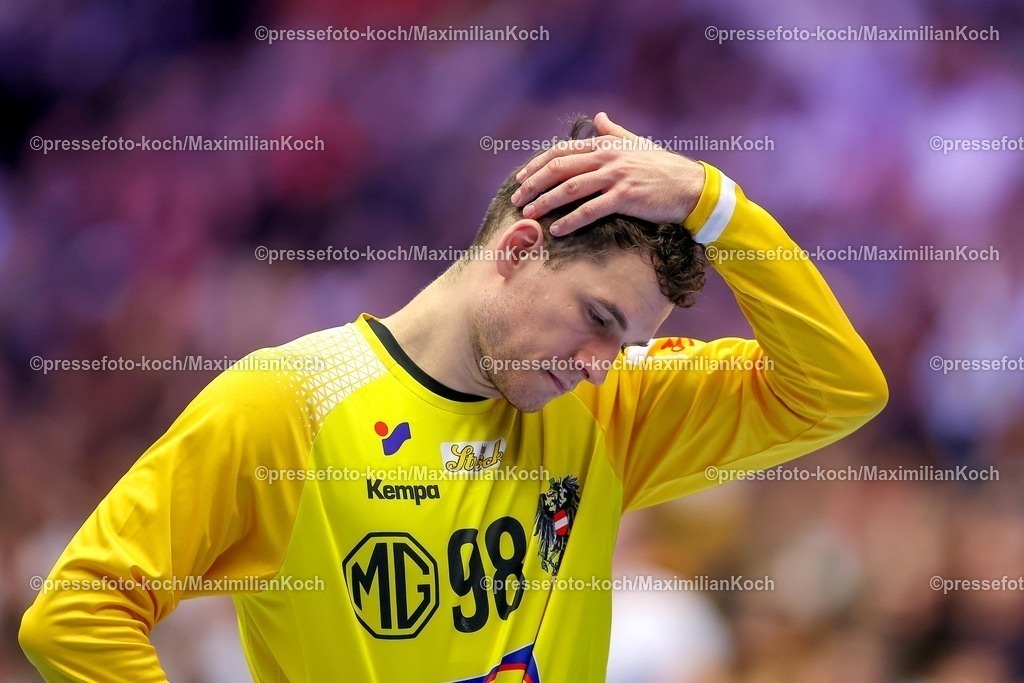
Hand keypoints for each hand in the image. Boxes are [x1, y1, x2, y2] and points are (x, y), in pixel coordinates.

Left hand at [511, 112, 705, 235]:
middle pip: (559, 168)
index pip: (561, 152)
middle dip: (533, 184)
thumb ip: (614, 131)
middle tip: (517, 200)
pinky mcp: (625, 197)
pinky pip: (590, 210)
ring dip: (545, 202)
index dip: (537, 165)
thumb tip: (598, 117)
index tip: (521, 179)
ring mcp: (616, 176)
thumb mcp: (637, 144)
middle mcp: (607, 157)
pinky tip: (557, 229)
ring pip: (570, 188)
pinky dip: (570, 220)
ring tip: (528, 215)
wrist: (691, 186)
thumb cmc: (663, 168)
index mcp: (606, 145)